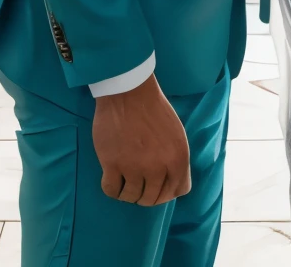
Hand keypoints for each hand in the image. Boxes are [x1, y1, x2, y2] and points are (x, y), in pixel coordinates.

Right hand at [92, 74, 190, 205]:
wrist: (129, 90)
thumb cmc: (153, 109)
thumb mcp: (177, 134)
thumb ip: (177, 161)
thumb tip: (173, 187)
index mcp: (178, 158)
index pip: (178, 191)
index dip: (166, 191)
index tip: (156, 186)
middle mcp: (158, 167)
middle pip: (152, 199)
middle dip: (145, 194)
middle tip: (138, 182)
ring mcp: (134, 168)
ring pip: (132, 197)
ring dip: (128, 192)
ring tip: (125, 178)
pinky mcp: (112, 164)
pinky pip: (112, 191)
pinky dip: (112, 188)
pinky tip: (112, 177)